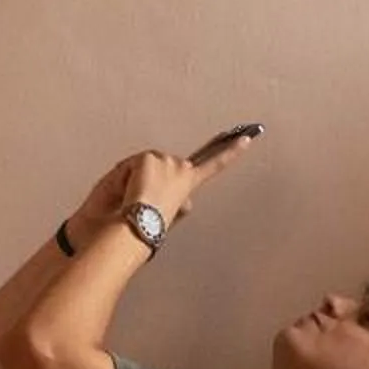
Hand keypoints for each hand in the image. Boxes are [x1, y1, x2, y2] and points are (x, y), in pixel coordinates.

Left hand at [62, 133, 257, 251]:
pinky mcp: (150, 158)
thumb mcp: (166, 216)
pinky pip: (128, 165)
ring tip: (131, 201)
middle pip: (156, 164)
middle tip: (136, 200)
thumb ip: (175, 201)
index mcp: (188, 185)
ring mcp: (167, 162)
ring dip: (130, 180)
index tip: (246, 138)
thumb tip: (185, 201)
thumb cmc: (144, 229)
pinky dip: (121, 178)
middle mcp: (182, 169)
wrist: (135, 228)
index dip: (231, 151)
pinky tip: (128, 192)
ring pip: (139, 165)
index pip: (213, 164)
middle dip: (142, 178)